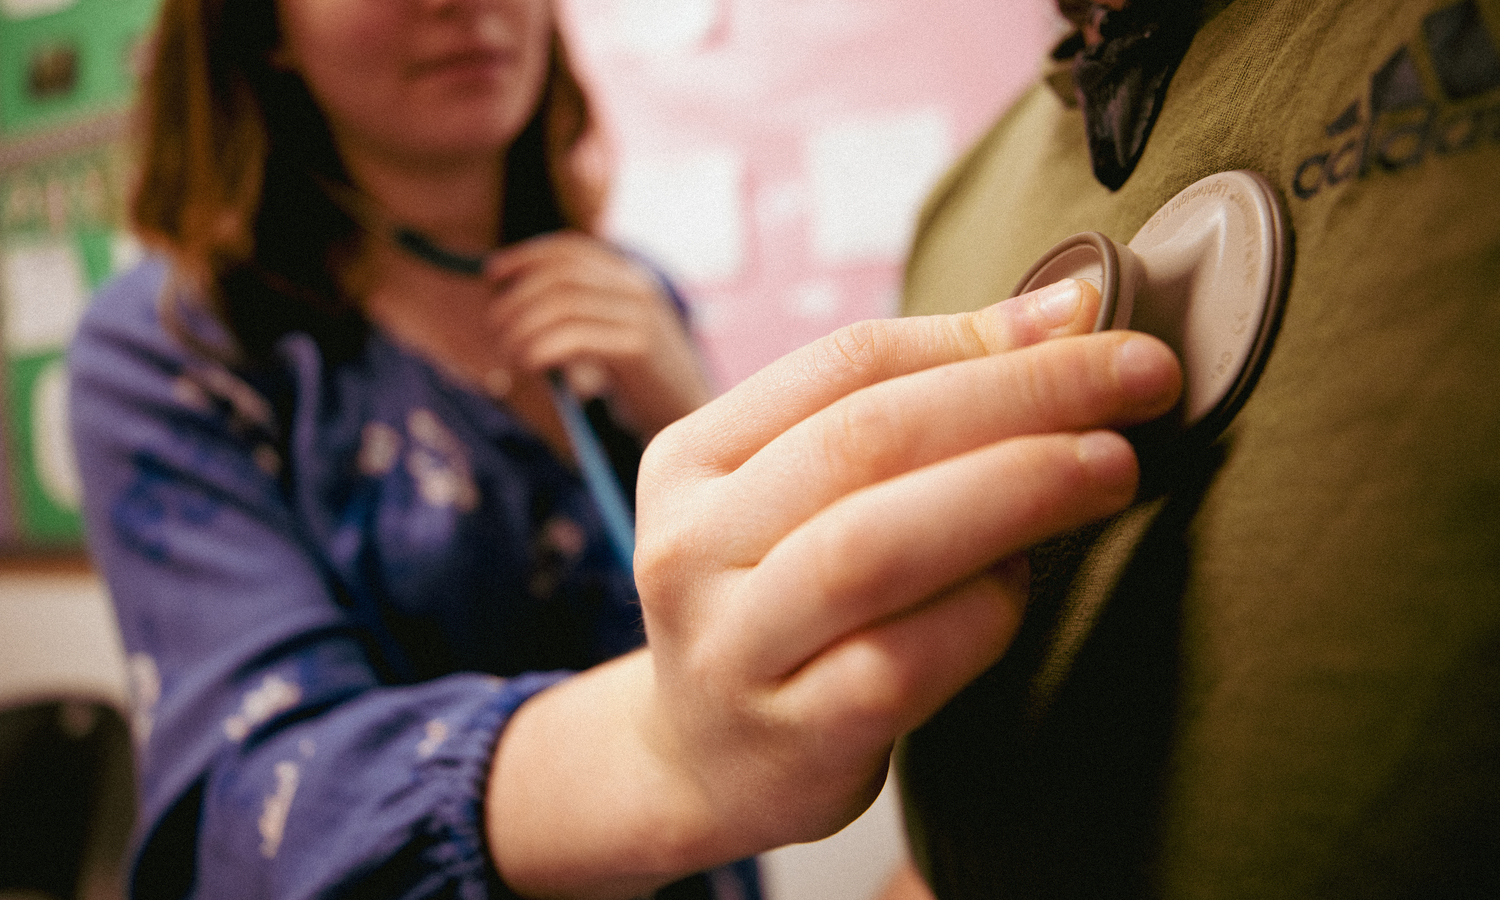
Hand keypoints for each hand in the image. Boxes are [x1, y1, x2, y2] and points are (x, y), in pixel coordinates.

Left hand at [483, 231, 713, 436]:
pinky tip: (530, 366)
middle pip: (559, 277)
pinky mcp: (638, 348)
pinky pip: (574, 338)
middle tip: (495, 329)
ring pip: (562, 305)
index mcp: (631, 279)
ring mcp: (642, 316)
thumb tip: (510, 305)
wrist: (691, 419)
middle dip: (516, 299)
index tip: (491, 274)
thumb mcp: (612, 340)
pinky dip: (540, 349)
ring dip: (522, 328)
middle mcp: (638, 289)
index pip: (571, 250)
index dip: (526, 256)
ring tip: (509, 354)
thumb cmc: (642, 386)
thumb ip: (578, 317)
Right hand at [486, 280, 1181, 898]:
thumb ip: (907, 409)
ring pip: (873, 548)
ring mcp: (729, 649)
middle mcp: (688, 547)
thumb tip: (1065, 315)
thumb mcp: (801, 498)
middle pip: (864, 443)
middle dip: (1020, 397)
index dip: (981, 336)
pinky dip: (982, 612)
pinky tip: (1026, 587)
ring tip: (1111, 468)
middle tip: (1140, 380)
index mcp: (690, 460)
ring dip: (1014, 492)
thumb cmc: (779, 607)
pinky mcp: (788, 739)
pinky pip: (901, 662)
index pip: (843, 365)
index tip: (1094, 319)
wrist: (701, 767)